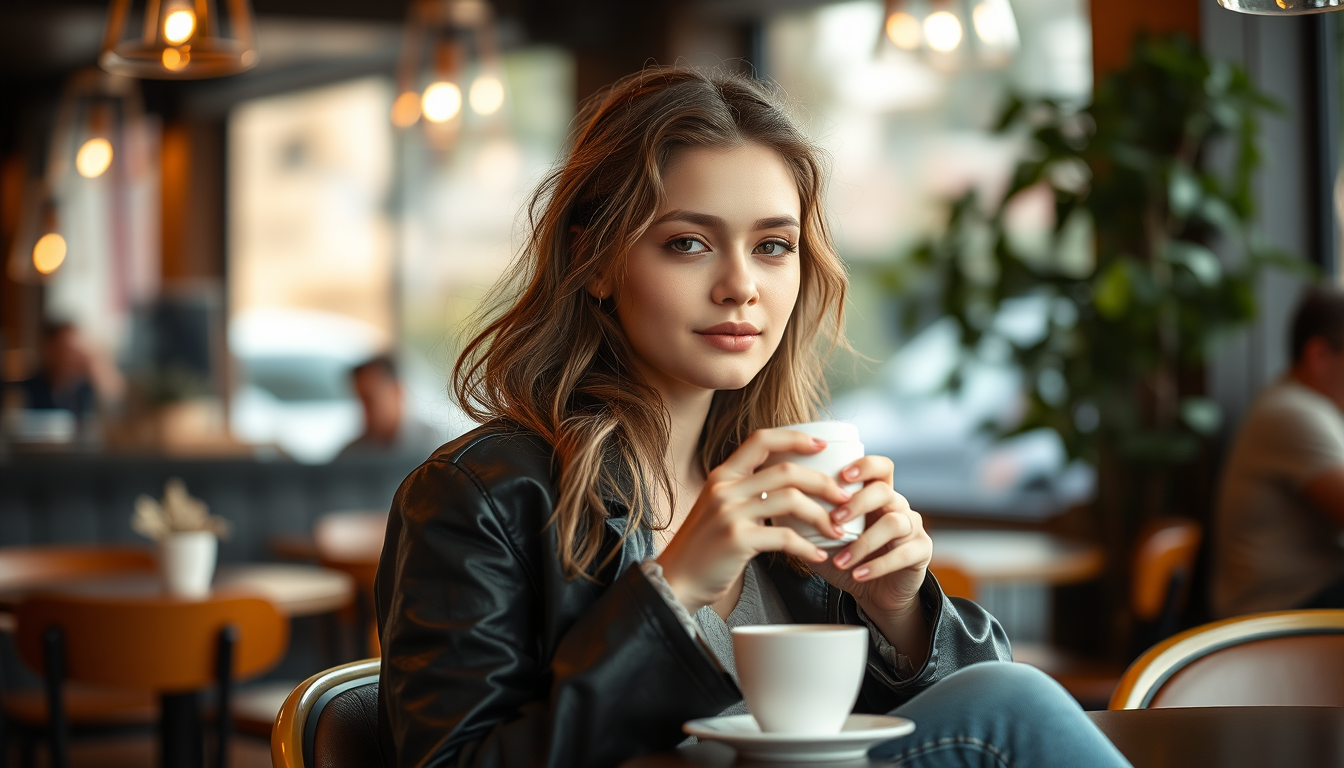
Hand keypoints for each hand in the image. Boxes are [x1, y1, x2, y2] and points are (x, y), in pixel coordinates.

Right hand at [657, 428, 853, 612]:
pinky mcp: (737, 539)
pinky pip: (784, 537)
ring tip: (837, 529)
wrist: (676, 580)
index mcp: (722, 475)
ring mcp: (730, 512)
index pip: (761, 440)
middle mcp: (725, 488)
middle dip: (823, 483)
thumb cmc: (704, 548)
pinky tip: (818, 555)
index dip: (794, 438)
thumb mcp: (719, 508)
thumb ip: (746, 493)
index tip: (821, 446)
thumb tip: (788, 487)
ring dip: (821, 515)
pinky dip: (807, 547)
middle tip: (844, 497)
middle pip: (786, 471)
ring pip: (790, 500)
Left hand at [810, 455, 931, 659]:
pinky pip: (905, 553)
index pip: (879, 466)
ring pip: (896, 521)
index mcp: (876, 494)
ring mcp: (913, 527)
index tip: (842, 474)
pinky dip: (878, 565)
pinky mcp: (921, 552)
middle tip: (835, 518)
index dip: (864, 465)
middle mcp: (898, 505)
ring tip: (841, 558)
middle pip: (886, 490)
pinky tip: (857, 574)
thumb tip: (769, 501)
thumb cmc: (847, 559)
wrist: (875, 594)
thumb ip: (803, 519)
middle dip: (859, 502)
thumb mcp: (823, 537)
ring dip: (865, 541)